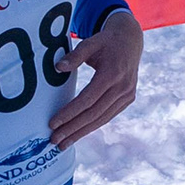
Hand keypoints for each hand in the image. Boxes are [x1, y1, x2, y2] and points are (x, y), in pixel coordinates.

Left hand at [47, 9, 144, 148]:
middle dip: (73, 129)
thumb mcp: (90, 43)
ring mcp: (127, 95)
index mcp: (112, 73)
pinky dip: (93, 126)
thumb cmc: (106, 41)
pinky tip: (79, 133)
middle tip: (54, 140)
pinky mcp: (128, 99)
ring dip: (81, 132)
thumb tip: (58, 67)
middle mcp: (122, 87)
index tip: (53, 124)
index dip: (70, 113)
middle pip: (94, 113)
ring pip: (102, 118)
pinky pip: (108, 115)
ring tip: (63, 144)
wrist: (131, 40)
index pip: (87, 99)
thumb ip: (75, 56)